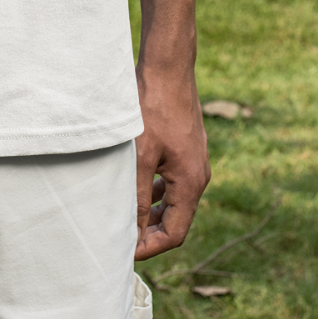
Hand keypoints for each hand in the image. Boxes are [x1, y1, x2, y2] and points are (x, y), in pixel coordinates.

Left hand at [134, 67, 210, 259]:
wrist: (168, 67)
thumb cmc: (152, 108)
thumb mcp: (139, 156)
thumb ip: (135, 196)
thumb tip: (131, 232)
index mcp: (190, 182)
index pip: (175, 233)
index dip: (150, 247)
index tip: (124, 251)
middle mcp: (197, 175)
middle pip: (176, 219)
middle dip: (150, 232)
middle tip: (120, 237)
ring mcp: (194, 160)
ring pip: (173, 200)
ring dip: (151, 212)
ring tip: (124, 217)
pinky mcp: (186, 148)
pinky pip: (173, 181)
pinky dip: (155, 191)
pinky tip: (135, 187)